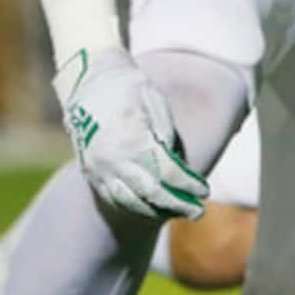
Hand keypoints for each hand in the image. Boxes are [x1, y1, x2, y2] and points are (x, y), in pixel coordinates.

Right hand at [54, 46, 206, 219]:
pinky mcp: (89, 170)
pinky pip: (111, 197)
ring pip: (129, 201)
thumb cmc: (130, 88)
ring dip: (155, 211)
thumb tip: (176, 163)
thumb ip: (166, 133)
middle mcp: (114, 159)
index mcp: (133, 140)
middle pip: (152, 193)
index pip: (168, 174)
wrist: (89, 80)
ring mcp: (98, 167)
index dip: (189, 185)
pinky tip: (150, 209)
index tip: (205, 191)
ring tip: (176, 214)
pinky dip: (132, 206)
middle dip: (178, 205)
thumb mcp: (154, 102)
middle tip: (198, 212)